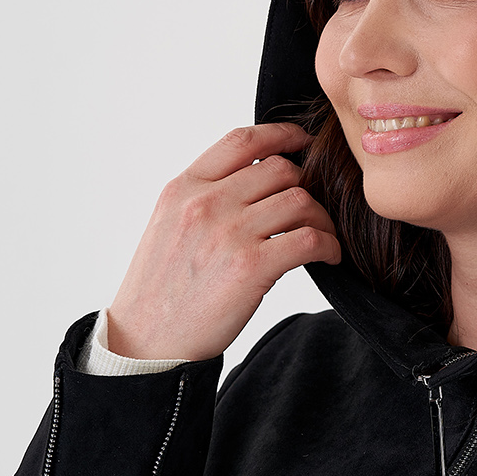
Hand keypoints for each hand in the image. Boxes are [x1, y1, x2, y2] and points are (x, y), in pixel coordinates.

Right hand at [105, 122, 340, 360]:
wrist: (147, 341)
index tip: (302, 142)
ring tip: (323, 237)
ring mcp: (228, 233)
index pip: (242, 140)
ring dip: (322, 218)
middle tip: (314, 210)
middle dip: (307, 185)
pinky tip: (328, 257)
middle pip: (280, 169)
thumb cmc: (162, 290)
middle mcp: (205, 203)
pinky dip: (329, 245)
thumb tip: (256, 180)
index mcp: (183, 188)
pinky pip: (310, 239)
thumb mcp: (169, 225)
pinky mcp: (251, 267)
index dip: (281, 134)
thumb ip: (206, 197)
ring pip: (300, 200)